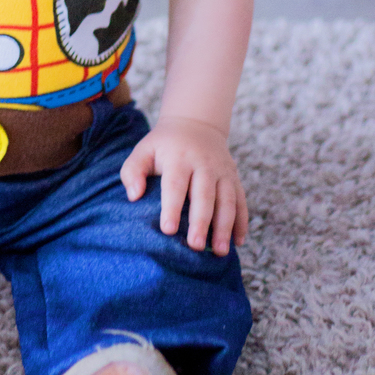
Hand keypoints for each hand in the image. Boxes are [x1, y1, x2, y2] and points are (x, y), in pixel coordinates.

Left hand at [120, 116, 247, 255]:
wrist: (196, 123)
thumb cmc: (164, 145)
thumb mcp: (144, 150)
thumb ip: (133, 171)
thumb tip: (133, 196)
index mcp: (178, 157)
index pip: (175, 184)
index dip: (171, 207)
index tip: (168, 230)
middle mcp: (204, 163)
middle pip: (204, 195)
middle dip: (201, 222)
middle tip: (196, 246)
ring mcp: (222, 170)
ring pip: (227, 200)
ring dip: (225, 226)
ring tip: (220, 251)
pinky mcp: (234, 177)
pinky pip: (241, 201)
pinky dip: (242, 222)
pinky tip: (238, 242)